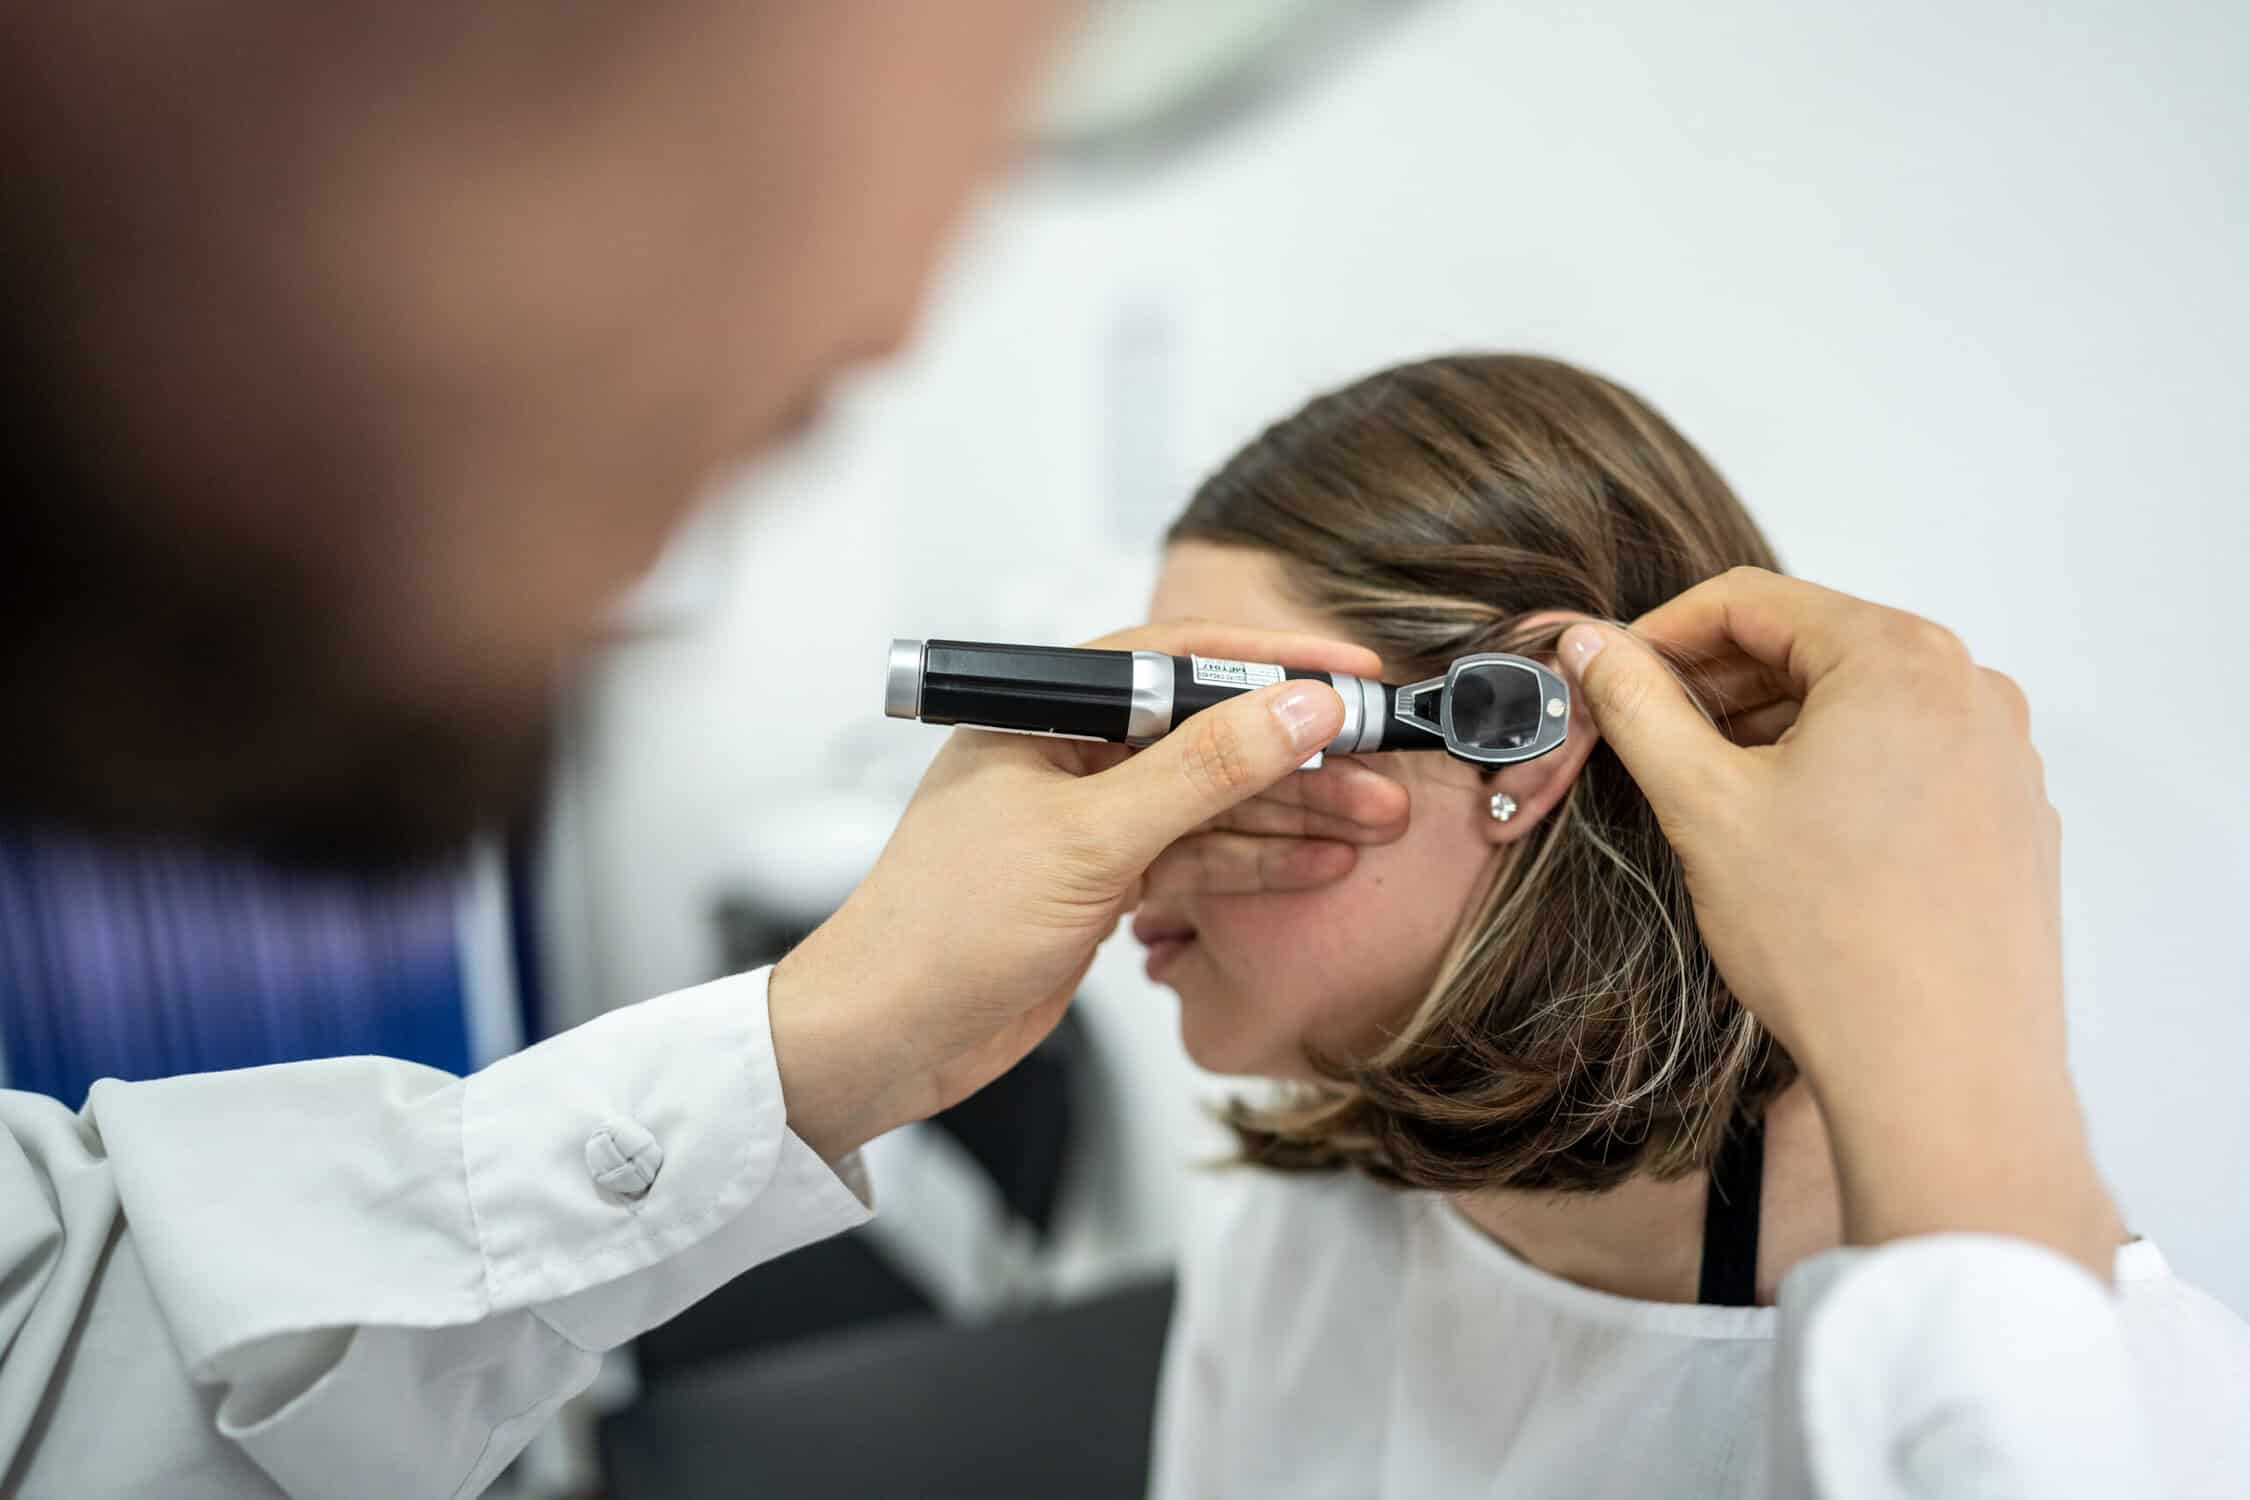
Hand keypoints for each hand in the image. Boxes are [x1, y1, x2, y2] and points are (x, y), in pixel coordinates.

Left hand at [769, 622, 1407, 1161]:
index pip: (1176, 660)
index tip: (1352, 676)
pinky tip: (1324, 863)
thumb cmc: (944, 928)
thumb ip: (1201, 771)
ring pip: (1211, 803)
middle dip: (1298, 751)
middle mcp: (1069, 758)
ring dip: (1293, 812)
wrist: (886, 1039)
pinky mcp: (1100, 885)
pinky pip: (1195, 859)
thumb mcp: (1089, 838)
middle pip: (1206, 735)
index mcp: (1046, 714)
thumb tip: (1297, 709)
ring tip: (1379, 819)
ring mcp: (1087, 824)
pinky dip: (1256, 863)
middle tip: (1385, 760)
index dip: (1270, 664)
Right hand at [1558, 568, 2119, 1277]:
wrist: (1944, 1072)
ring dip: (1777, 732)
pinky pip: (1911, 761)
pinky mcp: (2013, 819)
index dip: (1663, 634)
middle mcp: (1971, 690)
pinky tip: (1794, 843)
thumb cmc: (1830, 937)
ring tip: (1715, 800)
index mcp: (1899, 660)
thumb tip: (1589, 643)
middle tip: (1650, 743)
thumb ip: (1637, 705)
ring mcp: (2003, 756)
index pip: (1754, 601)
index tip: (1611, 679)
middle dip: (1720, 686)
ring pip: (1862, 707)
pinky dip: (1841, 775)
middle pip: (1814, 646)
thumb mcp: (1702, 804)